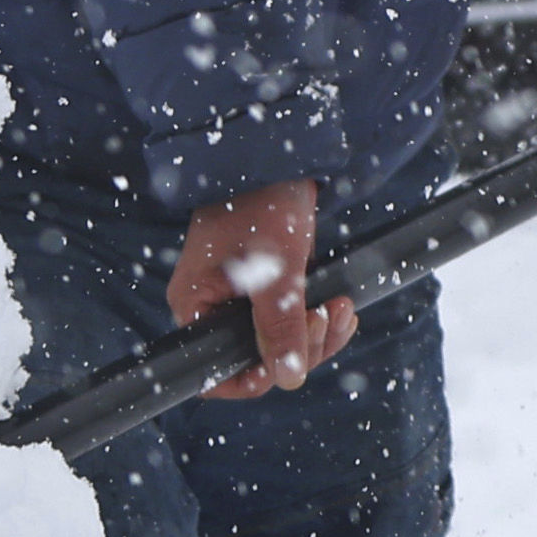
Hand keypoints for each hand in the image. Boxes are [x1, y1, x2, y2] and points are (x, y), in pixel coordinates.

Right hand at [170, 178, 357, 398]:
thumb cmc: (264, 203)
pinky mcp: (265, 288)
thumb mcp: (277, 270)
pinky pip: (290, 321)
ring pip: (280, 343)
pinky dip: (317, 319)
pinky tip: (338, 307)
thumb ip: (279, 327)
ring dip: (317, 333)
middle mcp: (212, 308)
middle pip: (256, 360)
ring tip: (340, 308)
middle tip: (329, 316)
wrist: (280, 157)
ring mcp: (239, 299)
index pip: (213, 373)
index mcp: (195, 305)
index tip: (292, 365)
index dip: (253, 379)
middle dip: (302, 347)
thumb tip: (288, 378)